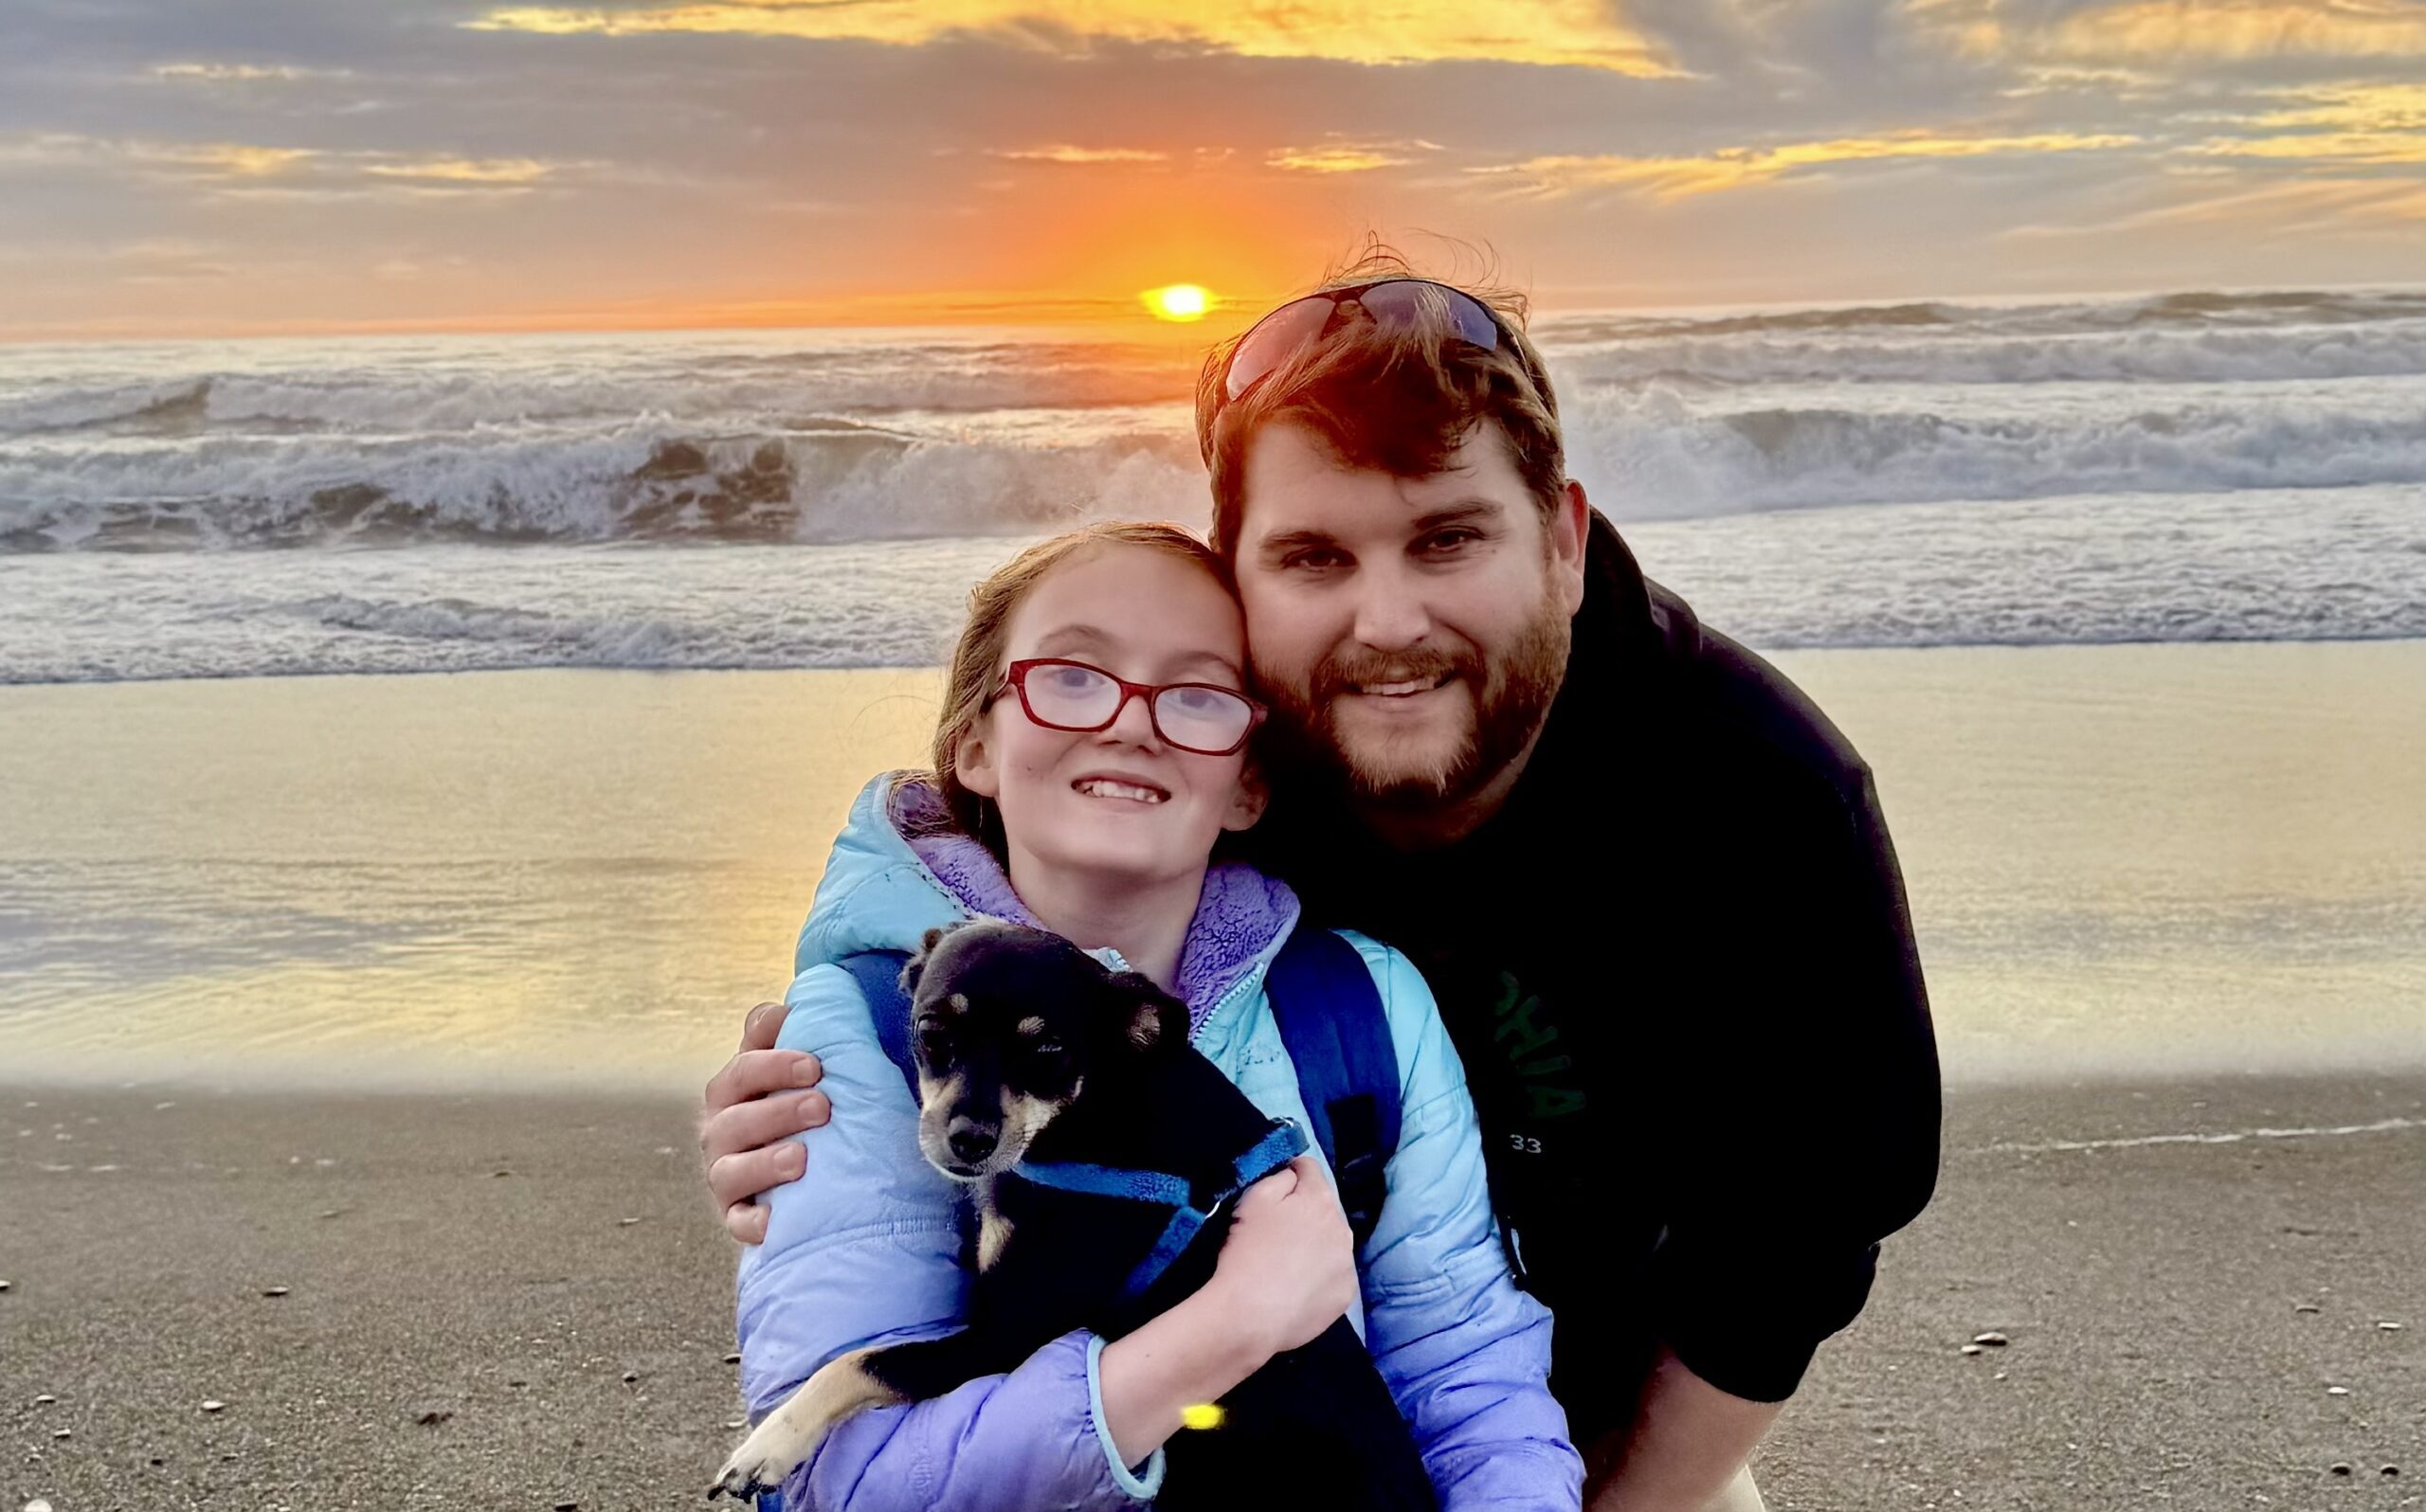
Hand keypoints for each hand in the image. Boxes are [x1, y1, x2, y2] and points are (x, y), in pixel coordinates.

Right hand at [700, 999, 828, 1243]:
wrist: (812, 1174)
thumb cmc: (811, 1107)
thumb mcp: (806, 1070)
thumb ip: (802, 1033)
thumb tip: (800, 1002)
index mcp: (736, 1089)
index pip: (744, 1069)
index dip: (774, 1064)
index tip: (815, 1065)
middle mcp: (722, 1130)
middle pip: (735, 1118)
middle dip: (777, 1110)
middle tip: (822, 1107)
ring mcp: (725, 1175)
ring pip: (729, 1170)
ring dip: (764, 1163)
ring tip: (801, 1159)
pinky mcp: (736, 1217)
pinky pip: (737, 1223)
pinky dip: (752, 1223)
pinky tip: (774, 1221)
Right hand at [1205, 1154, 1358, 1359]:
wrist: (1250, 1316)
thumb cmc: (1247, 1251)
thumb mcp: (1253, 1199)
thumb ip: (1279, 1178)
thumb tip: (1293, 1175)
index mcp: (1320, 1199)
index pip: (1310, 1169)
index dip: (1291, 1172)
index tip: (1275, 1188)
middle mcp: (1343, 1228)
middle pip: (1325, 1207)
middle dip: (1306, 1211)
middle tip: (1279, 1229)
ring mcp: (1347, 1264)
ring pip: (1333, 1241)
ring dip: (1317, 1243)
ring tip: (1290, 1261)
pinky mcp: (1346, 1294)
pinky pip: (1336, 1274)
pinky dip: (1322, 1275)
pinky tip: (1299, 1285)